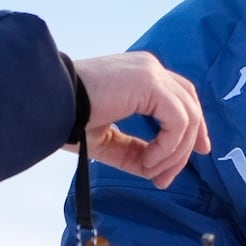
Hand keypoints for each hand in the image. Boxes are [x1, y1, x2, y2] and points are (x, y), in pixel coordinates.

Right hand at [71, 53, 210, 187]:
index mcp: (140, 75)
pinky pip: (178, 121)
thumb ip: (132, 150)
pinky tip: (147, 161)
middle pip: (191, 105)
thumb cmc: (67, 117)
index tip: (197, 153)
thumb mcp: (106, 139)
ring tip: (149, 172)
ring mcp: (152, 72)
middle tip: (169, 176)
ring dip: (173, 154)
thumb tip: (154, 171)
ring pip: (188, 117)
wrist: (47, 102)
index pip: (181, 97)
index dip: (193, 126)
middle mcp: (150, 68)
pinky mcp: (150, 82)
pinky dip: (168, 147)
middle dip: (190, 143)